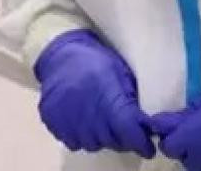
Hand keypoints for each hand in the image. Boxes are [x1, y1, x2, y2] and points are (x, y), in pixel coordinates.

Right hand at [34, 29, 155, 156]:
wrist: (60, 54)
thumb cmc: (97, 61)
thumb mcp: (121, 74)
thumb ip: (131, 102)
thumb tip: (145, 127)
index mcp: (107, 96)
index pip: (128, 131)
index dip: (141, 143)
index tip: (148, 147)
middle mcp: (87, 111)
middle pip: (112, 141)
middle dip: (122, 139)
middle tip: (122, 129)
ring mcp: (67, 118)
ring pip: (92, 145)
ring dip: (101, 139)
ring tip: (100, 124)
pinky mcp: (52, 121)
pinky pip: (72, 142)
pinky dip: (80, 137)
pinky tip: (83, 123)